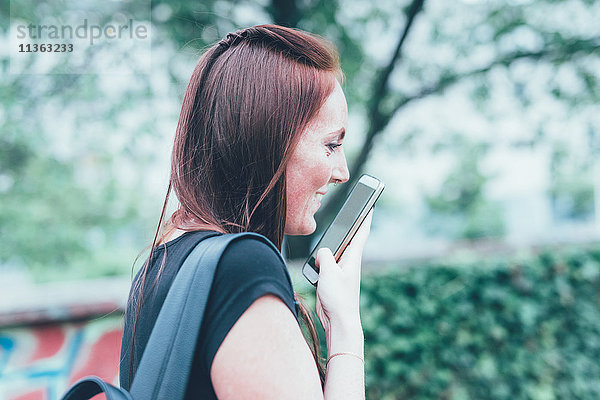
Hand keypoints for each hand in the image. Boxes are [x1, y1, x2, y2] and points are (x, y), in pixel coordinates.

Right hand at [315, 209, 372, 339]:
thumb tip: (322, 252)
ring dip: (330, 247)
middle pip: (347, 240)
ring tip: (327, 240)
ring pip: (334, 252)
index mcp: (352, 258)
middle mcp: (349, 263)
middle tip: (348, 212)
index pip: (361, 233)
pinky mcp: (333, 279)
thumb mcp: (329, 272)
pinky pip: (327, 264)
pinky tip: (315, 263)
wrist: (339, 321)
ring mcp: (341, 271)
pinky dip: (321, 261)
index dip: (365, 217)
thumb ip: (324, 256)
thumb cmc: (339, 298)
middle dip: (347, 227)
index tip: (370, 204)